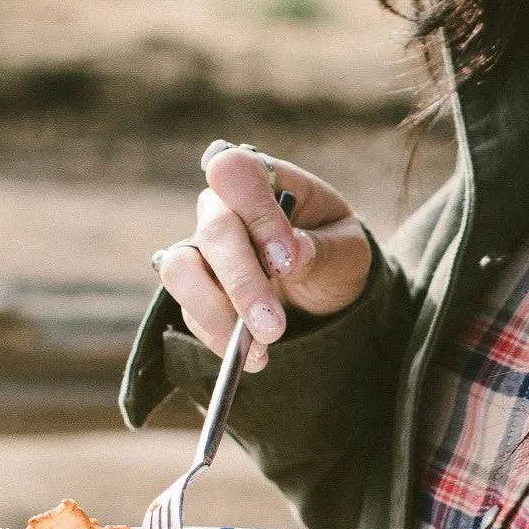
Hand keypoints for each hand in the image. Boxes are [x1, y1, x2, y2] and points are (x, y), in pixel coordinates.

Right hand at [157, 145, 372, 371]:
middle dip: (243, 281)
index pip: (236, 173)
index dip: (254, 213)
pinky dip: (218, 338)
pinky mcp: (194, 290)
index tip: (285, 258)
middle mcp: (222, 209)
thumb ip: (321, 249)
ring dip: (217, 312)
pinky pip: (189, 312)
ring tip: (261, 346)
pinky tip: (256, 356)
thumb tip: (291, 254)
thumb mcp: (348, 251)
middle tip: (275, 325)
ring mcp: (202, 249)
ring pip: (180, 270)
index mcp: (264, 181)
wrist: (326, 291)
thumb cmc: (336, 255)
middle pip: (213, 230)